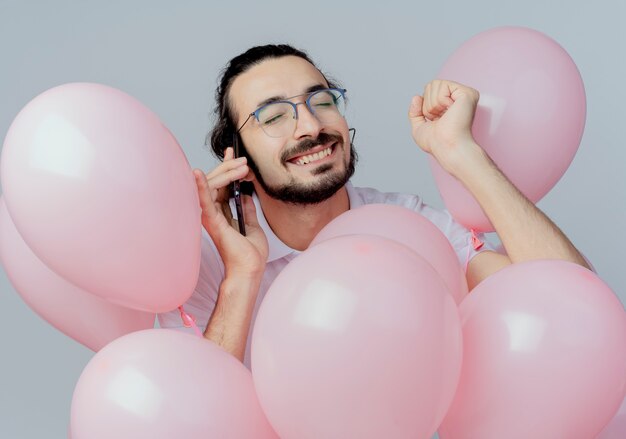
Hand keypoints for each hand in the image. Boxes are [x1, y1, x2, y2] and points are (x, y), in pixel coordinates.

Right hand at [193, 147, 267, 277]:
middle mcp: (213, 215)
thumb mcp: (252, 225)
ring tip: (238, 162)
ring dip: (224, 171)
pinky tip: (195, 173)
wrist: (249, 270)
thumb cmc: (249, 255)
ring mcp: (211, 217)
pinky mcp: (212, 221)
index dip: (227, 170)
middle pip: (216, 184)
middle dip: (226, 165)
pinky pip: (203, 200)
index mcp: (222, 216)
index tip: (234, 154)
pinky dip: (199, 186)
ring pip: (211, 187)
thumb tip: (245, 196)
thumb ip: (246, 210)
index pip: (222, 187)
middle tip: (238, 154)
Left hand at [408, 80, 480, 175]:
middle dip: (428, 104)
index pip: (429, 91)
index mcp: (450, 105)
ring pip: (435, 84)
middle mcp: (459, 98)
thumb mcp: (419, 128)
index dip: (425, 107)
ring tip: (444, 116)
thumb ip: (415, 113)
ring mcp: (465, 94)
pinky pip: (443, 85)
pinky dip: (440, 100)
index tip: (435, 120)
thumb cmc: (435, 143)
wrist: (445, 147)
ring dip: (433, 104)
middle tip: (439, 118)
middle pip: (431, 85)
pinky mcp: (468, 93)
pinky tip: (450, 111)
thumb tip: (416, 96)